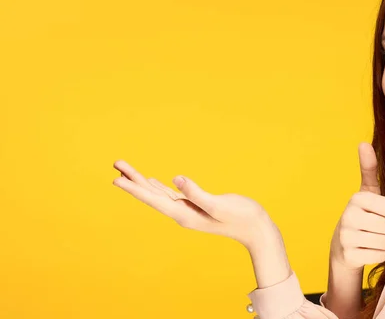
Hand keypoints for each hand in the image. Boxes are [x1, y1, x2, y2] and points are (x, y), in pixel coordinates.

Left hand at [112, 160, 273, 249]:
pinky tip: (152, 182)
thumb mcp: (219, 204)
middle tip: (116, 164)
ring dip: (142, 182)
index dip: (135, 188)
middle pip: (151, 195)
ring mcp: (188, 210)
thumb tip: (175, 179)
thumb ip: (197, 193)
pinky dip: (158, 187)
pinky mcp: (195, 206)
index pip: (154, 199)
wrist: (256, 229)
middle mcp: (182, 214)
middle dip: (133, 180)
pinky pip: (170, 195)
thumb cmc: (242, 216)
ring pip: (158, 194)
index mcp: (185, 214)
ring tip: (125, 171)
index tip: (116, 179)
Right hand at [329, 142, 384, 271]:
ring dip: (384, 242)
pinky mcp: (349, 255)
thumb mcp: (367, 192)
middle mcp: (349, 216)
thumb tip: (363, 143)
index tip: (381, 213)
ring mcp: (347, 237)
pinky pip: (380, 255)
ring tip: (372, 238)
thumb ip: (368, 168)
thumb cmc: (363, 215)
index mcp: (357, 198)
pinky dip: (378, 254)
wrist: (342, 247)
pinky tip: (367, 250)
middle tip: (377, 228)